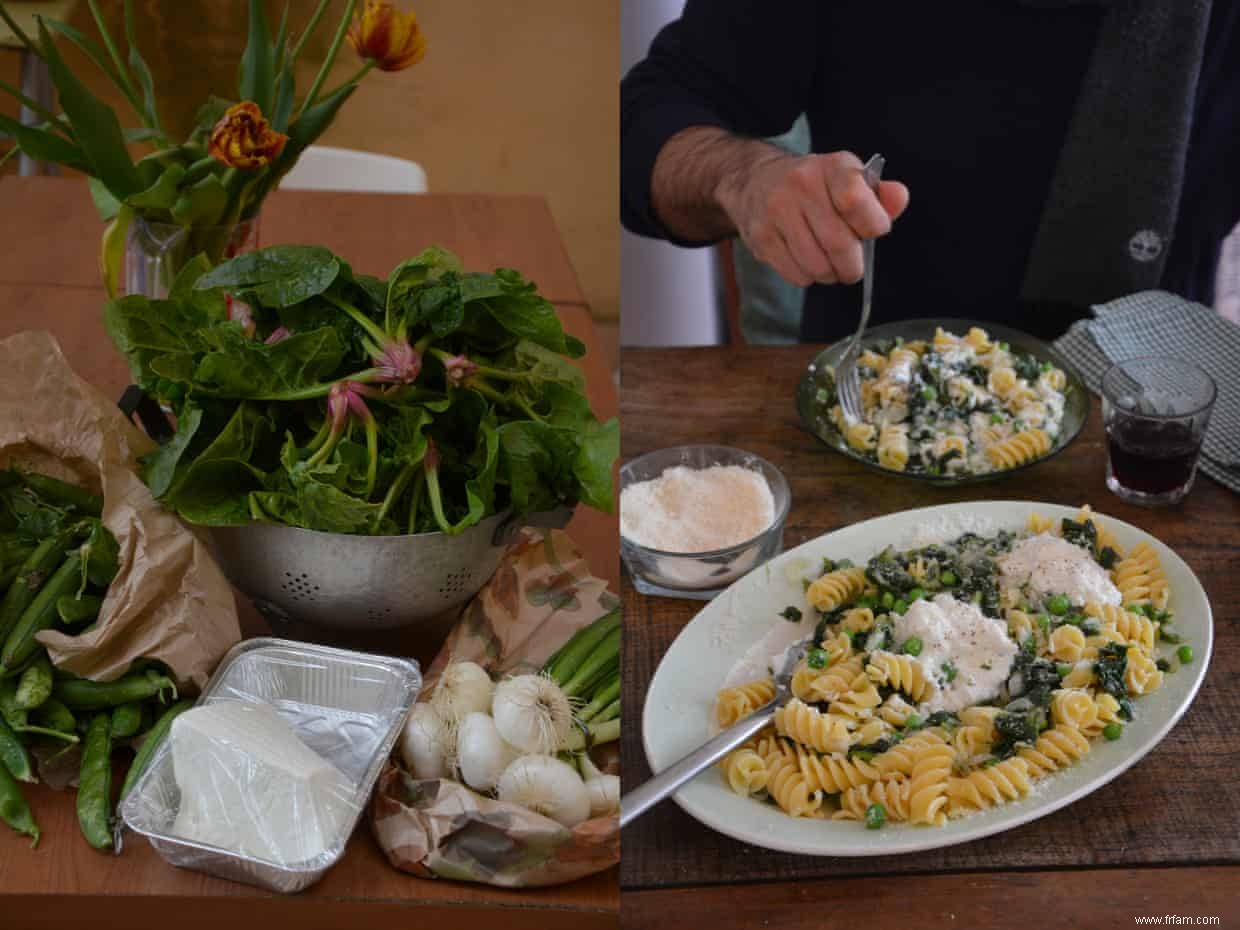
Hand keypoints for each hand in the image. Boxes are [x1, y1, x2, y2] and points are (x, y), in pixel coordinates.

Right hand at [717, 150, 909, 286]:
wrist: (756, 182)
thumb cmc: (815, 188)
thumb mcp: (850, 181)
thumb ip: (880, 195)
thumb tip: (899, 198)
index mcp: (833, 166)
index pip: (855, 202)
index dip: (873, 227)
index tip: (872, 230)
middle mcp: (802, 184)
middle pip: (839, 245)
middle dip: (852, 266)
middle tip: (852, 266)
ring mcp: (777, 211)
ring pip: (817, 266)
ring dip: (830, 274)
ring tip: (827, 262)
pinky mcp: (761, 237)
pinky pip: (796, 275)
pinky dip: (807, 277)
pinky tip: (805, 260)